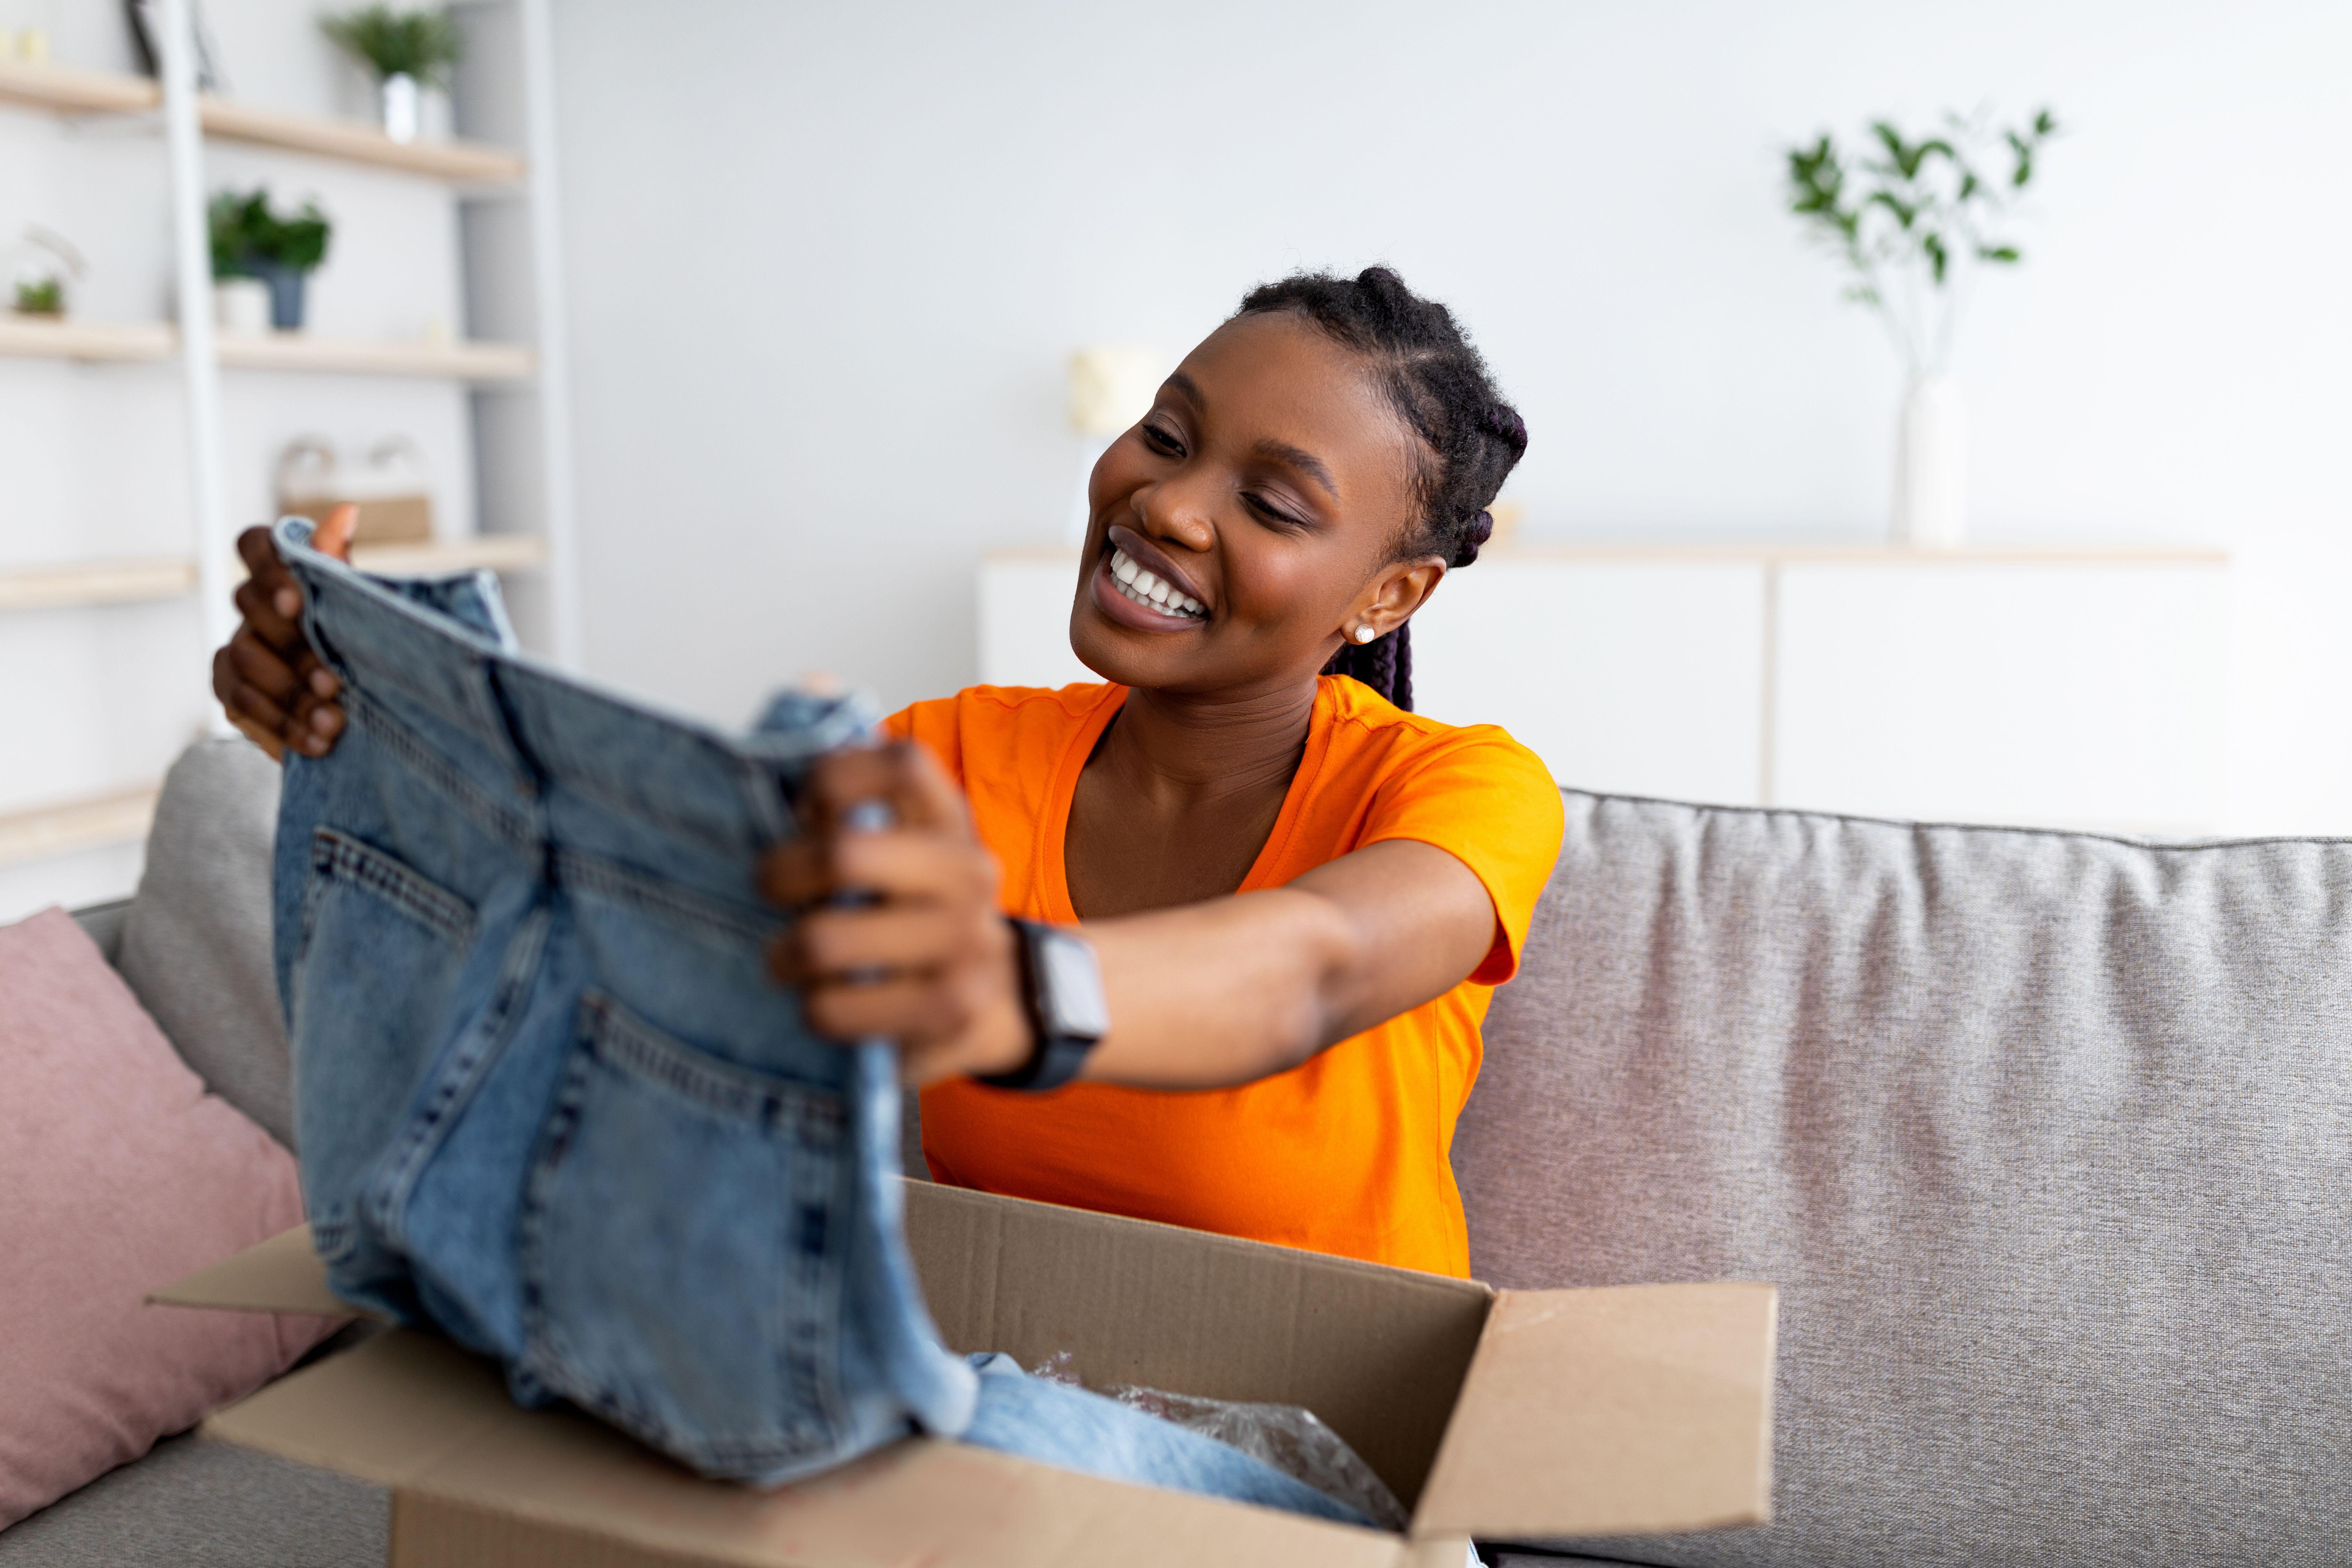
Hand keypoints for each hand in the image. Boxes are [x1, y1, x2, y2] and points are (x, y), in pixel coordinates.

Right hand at [213, 506, 352, 761]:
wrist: (356, 714)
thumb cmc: (360, 647)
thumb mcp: (363, 610)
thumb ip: (342, 568)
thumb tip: (345, 511)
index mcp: (285, 576)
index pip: (256, 545)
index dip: (268, 567)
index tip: (295, 601)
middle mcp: (253, 607)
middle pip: (248, 607)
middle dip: (293, 648)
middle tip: (334, 682)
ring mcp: (238, 647)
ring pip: (244, 659)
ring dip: (291, 695)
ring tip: (335, 721)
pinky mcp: (231, 690)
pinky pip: (241, 703)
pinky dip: (282, 726)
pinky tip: (318, 742)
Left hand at [760, 743, 1029, 1084]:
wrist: (1005, 996)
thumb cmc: (918, 904)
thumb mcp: (898, 832)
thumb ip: (851, 764)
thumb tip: (813, 683)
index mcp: (950, 818)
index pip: (898, 761)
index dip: (831, 775)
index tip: (805, 808)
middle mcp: (969, 872)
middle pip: (844, 853)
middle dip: (780, 874)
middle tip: (771, 891)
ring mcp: (965, 944)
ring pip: (827, 941)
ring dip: (786, 953)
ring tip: (789, 957)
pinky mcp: (947, 1010)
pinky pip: (834, 1008)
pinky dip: (812, 1007)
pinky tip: (827, 1000)